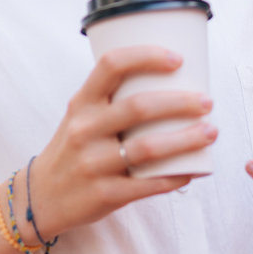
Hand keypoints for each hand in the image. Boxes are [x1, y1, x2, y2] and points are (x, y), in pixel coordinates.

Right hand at [28, 45, 217, 239]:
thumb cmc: (73, 149)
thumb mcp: (81, 117)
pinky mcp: (104, 194)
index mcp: (81, 103)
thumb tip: (173, 84)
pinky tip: (194, 170)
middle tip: (207, 102)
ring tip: (210, 132)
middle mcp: (84, 130)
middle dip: (180, 102)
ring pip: (148, 148)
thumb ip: (113, 101)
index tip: (177, 59)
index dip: (146, 56)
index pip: (111, 66)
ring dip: (186, 139)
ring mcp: (93, 163)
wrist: (42, 196)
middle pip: (138, 107)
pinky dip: (176, 176)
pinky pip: (148, 184)